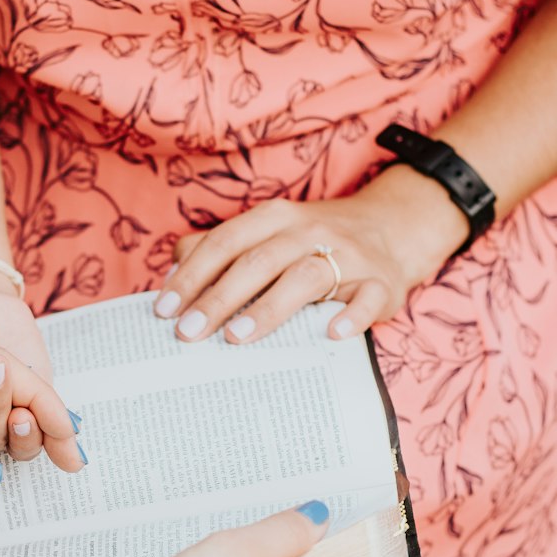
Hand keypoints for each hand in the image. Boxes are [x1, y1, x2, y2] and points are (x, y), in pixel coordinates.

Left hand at [154, 165, 468, 344]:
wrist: (393, 227)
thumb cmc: (313, 240)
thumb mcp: (268, 232)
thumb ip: (222, 248)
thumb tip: (174, 273)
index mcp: (275, 218)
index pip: (224, 243)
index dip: (191, 275)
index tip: (164, 310)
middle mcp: (309, 231)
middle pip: (257, 262)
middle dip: (218, 298)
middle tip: (188, 332)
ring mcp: (348, 256)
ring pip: (305, 277)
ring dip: (268, 309)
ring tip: (236, 339)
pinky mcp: (382, 282)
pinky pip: (368, 299)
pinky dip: (352, 316)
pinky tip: (331, 335)